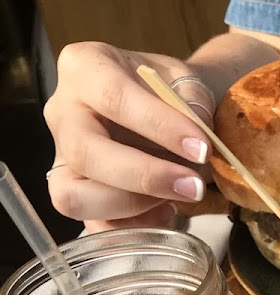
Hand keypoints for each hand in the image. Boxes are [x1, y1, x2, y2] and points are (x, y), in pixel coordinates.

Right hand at [44, 42, 215, 231]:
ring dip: (131, 206)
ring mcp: (61, 158)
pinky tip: (163, 215)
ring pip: (73, 196)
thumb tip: (198, 122)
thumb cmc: (164, 91)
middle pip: (85, 152)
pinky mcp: (75, 196)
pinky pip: (91, 225)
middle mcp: (62, 112)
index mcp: (84, 67)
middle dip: (145, 176)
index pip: (114, 97)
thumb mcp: (182, 79)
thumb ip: (193, 97)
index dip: (160, 126)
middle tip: (193, 187)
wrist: (159, 109)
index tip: (202, 149)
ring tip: (174, 200)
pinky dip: (131, 227)